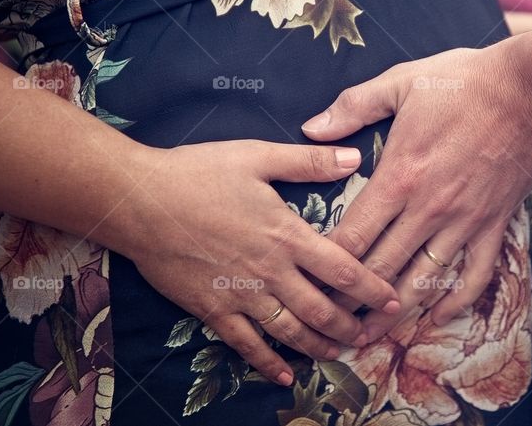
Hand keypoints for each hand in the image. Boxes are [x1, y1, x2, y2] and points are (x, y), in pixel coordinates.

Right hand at [125, 140, 399, 385]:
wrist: (137, 201)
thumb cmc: (197, 173)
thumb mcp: (257, 156)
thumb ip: (309, 162)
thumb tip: (354, 158)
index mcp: (286, 235)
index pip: (343, 269)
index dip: (373, 288)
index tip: (395, 299)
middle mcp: (270, 272)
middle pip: (322, 309)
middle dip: (351, 325)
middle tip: (372, 335)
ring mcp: (241, 295)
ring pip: (290, 332)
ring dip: (318, 345)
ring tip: (339, 353)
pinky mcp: (212, 310)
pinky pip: (246, 345)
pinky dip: (267, 363)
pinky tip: (283, 375)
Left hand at [301, 46, 531, 341]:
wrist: (531, 88)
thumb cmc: (463, 82)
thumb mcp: (401, 82)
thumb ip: (353, 107)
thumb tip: (310, 128)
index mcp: (399, 177)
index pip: (353, 237)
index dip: (326, 267)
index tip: (307, 283)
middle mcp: (428, 209)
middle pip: (380, 270)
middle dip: (349, 301)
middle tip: (326, 322)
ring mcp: (464, 222)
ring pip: (423, 282)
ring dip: (393, 315)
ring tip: (367, 337)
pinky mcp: (494, 225)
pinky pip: (475, 276)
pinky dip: (454, 304)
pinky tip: (435, 319)